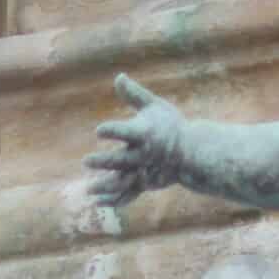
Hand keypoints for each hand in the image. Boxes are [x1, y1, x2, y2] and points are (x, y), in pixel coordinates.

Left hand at [85, 74, 188, 208]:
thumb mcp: (156, 106)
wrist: (192, 153)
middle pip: (122, 160)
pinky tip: (96, 202)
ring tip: (88, 190)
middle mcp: (144, 154)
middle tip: (86, 161)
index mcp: (146, 133)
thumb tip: (118, 76)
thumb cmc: (171, 125)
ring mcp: (145, 171)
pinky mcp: (145, 183)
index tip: (98, 129)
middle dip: (105, 162)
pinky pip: (129, 195)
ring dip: (106, 186)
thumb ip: (135, 94)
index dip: (114, 130)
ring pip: (123, 182)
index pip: (128, 132)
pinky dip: (114, 200)